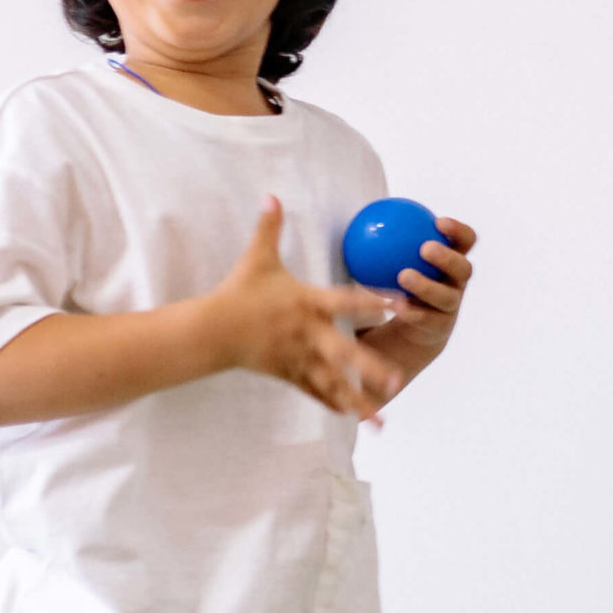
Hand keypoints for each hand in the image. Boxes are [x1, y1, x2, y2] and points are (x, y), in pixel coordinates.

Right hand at [209, 197, 401, 418]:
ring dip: (359, 398)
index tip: (401, 305)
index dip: (374, 301)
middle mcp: (307, 334)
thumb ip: (270, 227)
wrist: (210, 331)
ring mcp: (298, 358)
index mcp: (306, 303)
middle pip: (343, 352)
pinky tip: (358, 417)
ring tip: (383, 416)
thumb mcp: (257, 259)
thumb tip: (271, 194)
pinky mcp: (289, 374)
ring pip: (334, 382)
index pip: (346, 300)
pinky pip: (317, 392)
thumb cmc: (239, 293)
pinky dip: (336, 404)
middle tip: (399, 378)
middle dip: (370, 367)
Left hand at [361, 216, 476, 363]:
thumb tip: (365, 217)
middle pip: (464, 269)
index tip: (438, 221)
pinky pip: (428, 319)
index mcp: (454, 260)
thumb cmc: (400, 281)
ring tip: (403, 276)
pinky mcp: (440, 327)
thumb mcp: (398, 259)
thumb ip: (389, 240)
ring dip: (426, 285)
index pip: (466, 241)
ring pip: (446, 297)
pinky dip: (411, 311)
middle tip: (425, 248)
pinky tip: (393, 304)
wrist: (412, 322)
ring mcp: (451, 306)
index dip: (458, 230)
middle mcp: (457, 283)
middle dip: (447, 257)